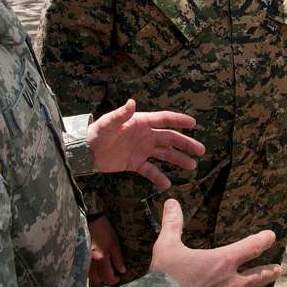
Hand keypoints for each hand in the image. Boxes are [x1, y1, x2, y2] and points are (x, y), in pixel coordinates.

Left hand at [88, 99, 204, 188]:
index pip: (164, 120)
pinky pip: (150, 170)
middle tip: (201, 150)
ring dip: (178, 159)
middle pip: (170, 139)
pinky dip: (158, 177)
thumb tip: (132, 102)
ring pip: (164, 154)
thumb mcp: (108, 123)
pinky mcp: (134, 163)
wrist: (85, 152)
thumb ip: (121, 114)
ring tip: (192, 166)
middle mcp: (145, 135)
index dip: (179, 121)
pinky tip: (167, 184)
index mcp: (141, 122)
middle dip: (186, 144)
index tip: (194, 124)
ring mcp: (141, 150)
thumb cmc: (97, 133)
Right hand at [88, 215, 124, 285]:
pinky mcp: (80, 257)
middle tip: (112, 272)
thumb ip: (118, 259)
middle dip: (105, 279)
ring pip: (90, 276)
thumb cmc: (104, 230)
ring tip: (105, 268)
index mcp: (100, 259)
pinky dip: (92, 270)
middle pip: (97, 280)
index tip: (119, 276)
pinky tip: (97, 264)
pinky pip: (86, 269)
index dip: (115, 279)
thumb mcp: (114, 244)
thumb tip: (122, 271)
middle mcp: (90, 263)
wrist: (90, 219)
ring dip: (98, 275)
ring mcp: (83, 260)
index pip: (108, 277)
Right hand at [150, 200, 280, 286]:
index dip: (264, 239)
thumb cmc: (165, 278)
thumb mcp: (167, 246)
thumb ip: (172, 223)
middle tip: (278, 269)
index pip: (252, 246)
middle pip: (261, 276)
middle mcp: (233, 284)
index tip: (272, 236)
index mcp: (223, 261)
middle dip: (272, 271)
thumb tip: (171, 202)